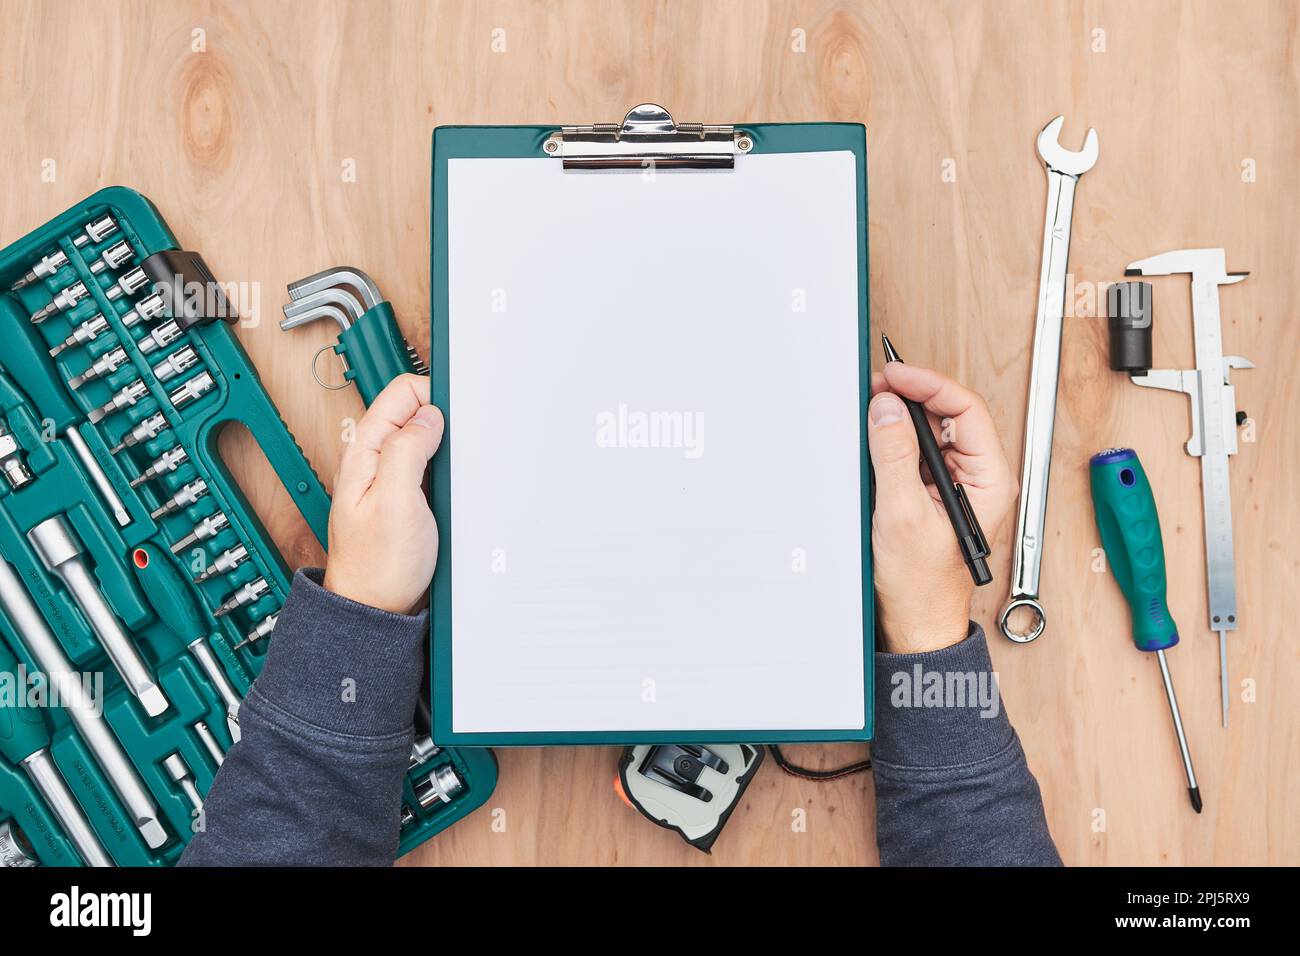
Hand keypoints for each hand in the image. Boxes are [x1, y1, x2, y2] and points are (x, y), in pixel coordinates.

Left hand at [323, 374, 444, 613]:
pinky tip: (451, 486)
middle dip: (443, 421)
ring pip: (424, 440)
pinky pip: (428, 466)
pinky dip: (444, 468)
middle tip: (459, 450)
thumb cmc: (378, 566)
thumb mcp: (396, 502)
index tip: (457, 418)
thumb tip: (428, 417)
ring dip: (445, 448)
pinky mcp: (405, 496)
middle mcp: (375, 459)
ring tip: (456, 471)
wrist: (375, 609)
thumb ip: (407, 450)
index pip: (401, 393)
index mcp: (366, 451)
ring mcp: (389, 478)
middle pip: (415, 413)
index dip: (434, 397)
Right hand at [868, 362, 1016, 653]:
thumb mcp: (904, 514)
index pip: (965, 410)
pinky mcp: (931, 491)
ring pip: (930, 431)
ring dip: (901, 417)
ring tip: (873, 407)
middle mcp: (977, 477)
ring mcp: (954, 483)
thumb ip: (895, 457)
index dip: (929, 385)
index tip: (895, 376)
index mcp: (989, 480)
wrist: (915, 623)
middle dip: (912, 395)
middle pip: (948, 415)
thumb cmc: (923, 585)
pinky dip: (893, 439)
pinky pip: (914, 452)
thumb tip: (889, 409)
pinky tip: (875, 436)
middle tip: (878, 387)